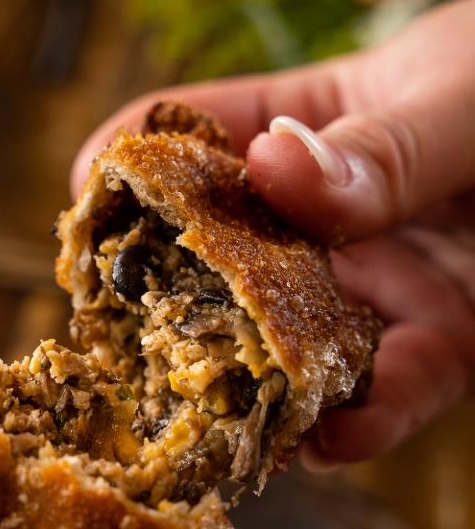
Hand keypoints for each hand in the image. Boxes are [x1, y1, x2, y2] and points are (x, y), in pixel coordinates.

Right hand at [71, 0, 474, 466]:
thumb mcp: (459, 91)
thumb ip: (375, 145)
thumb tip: (270, 170)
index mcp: (297, 126)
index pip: (180, 142)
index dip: (124, 174)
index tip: (90, 222)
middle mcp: (320, 219)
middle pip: (217, 263)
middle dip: (172, 311)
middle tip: (137, 359)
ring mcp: (375, 285)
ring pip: (291, 346)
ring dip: (259, 387)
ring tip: (230, 420)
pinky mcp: (443, 344)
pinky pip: (393, 390)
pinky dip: (365, 421)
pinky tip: (337, 437)